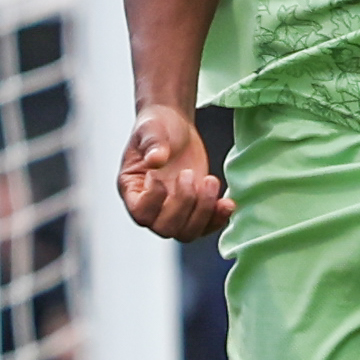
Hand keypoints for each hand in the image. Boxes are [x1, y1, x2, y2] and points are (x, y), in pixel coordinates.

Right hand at [115, 106, 231, 242]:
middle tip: (190, 173)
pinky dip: (218, 218)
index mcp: (132, 189)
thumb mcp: (152, 129)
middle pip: (165, 228)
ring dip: (204, 211)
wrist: (174, 126)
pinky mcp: (194, 209)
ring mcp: (173, 211)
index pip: (140, 213)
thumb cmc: (157, 126)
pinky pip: (206, 227)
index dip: (154, 200)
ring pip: (187, 233)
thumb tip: (156, 160)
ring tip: (211, 180)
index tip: (160, 175)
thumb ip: (152, 143)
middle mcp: (151, 207)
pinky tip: (227, 202)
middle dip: (183, 204)